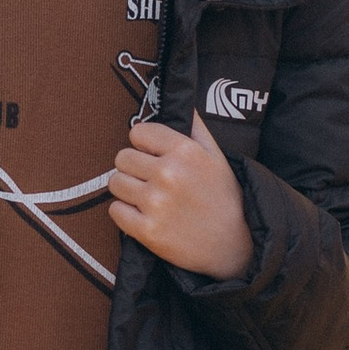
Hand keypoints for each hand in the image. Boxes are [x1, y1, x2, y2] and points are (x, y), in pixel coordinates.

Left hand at [108, 116, 251, 280]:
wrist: (234, 246)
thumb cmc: (225, 198)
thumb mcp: (218, 157)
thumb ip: (196, 128)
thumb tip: (183, 104)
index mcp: (185, 151)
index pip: (138, 133)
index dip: (143, 144)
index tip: (152, 156)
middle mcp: (168, 174)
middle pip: (122, 157)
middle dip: (133, 167)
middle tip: (149, 180)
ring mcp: (156, 203)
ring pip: (115, 183)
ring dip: (126, 189)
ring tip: (146, 197)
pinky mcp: (147, 231)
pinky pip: (114, 210)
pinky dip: (124, 213)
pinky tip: (143, 215)